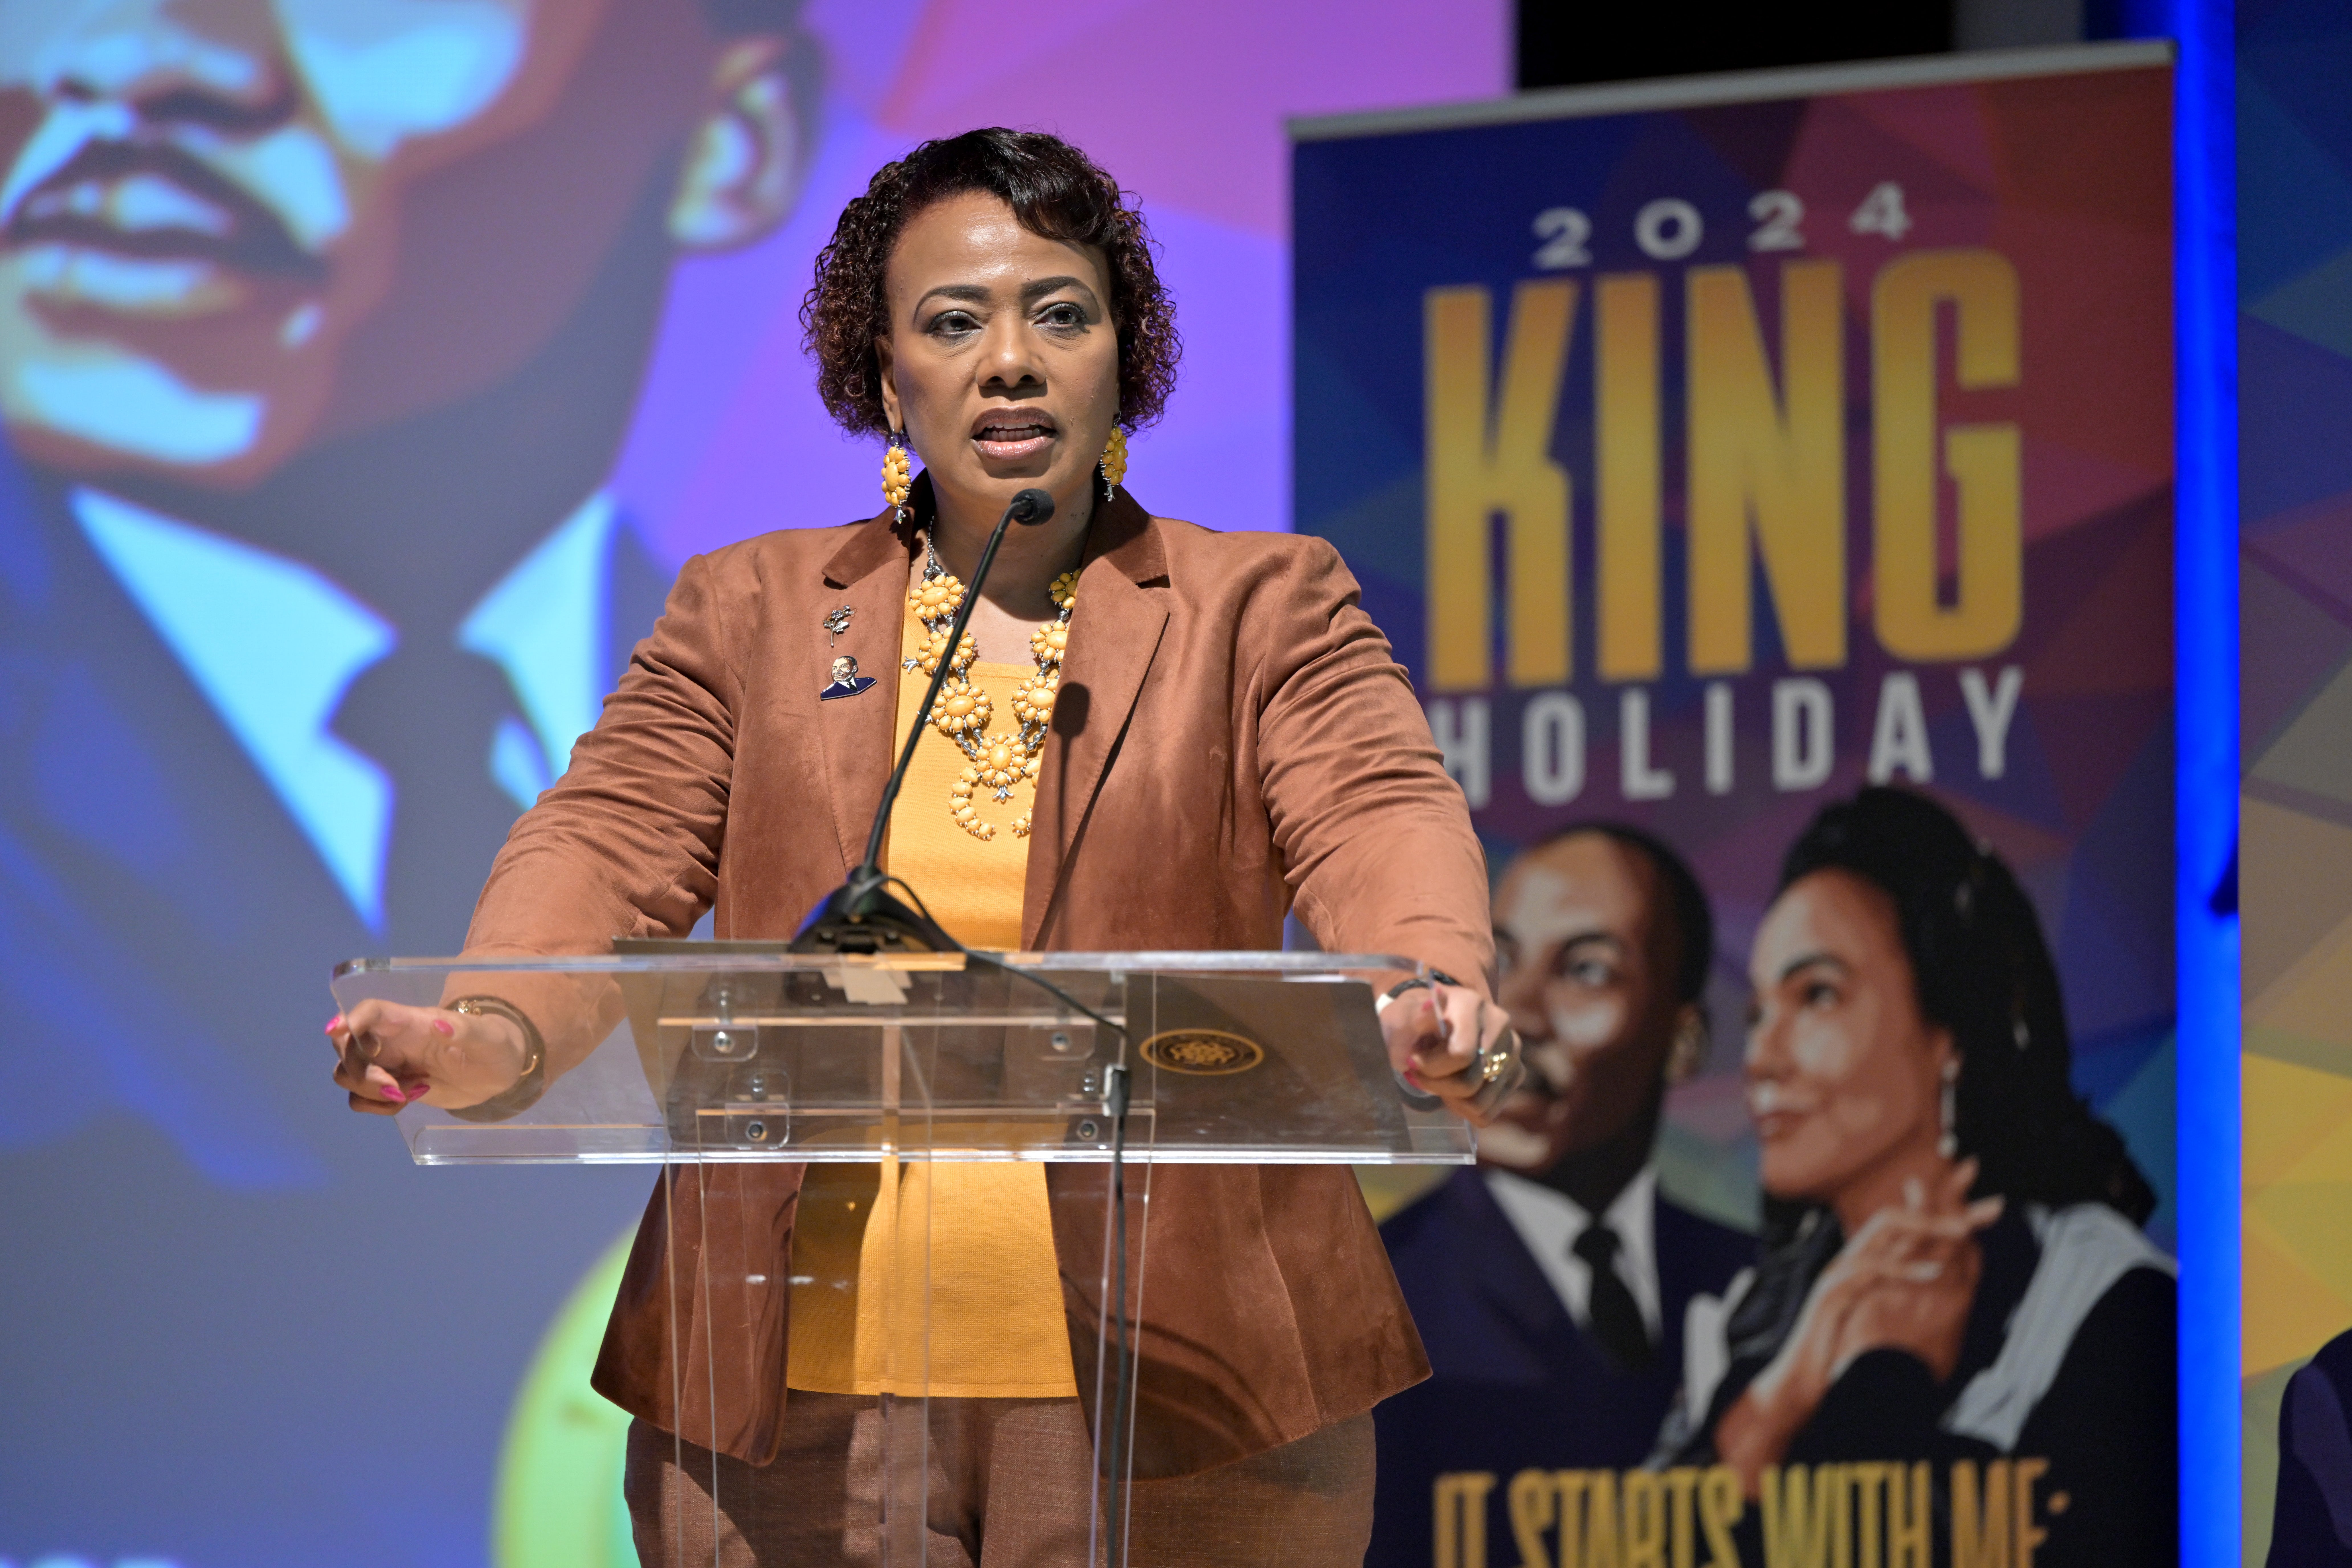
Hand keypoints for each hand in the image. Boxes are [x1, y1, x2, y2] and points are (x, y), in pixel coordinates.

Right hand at [327, 999, 529, 1116]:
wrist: (494, 1073)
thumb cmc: (492, 1047)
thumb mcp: (487, 1039)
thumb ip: (466, 1031)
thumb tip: (441, 1026)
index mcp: (411, 1021)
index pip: (371, 1012)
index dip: (349, 1018)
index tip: (335, 1031)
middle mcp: (391, 1039)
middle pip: (346, 1047)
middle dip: (362, 1072)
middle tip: (397, 1087)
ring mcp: (386, 1062)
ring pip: (347, 1075)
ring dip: (373, 1092)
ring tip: (413, 1092)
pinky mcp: (388, 1086)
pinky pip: (360, 1098)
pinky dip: (379, 1105)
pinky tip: (410, 1099)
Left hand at [1378, 980, 1520, 1126]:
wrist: (1431, 1022)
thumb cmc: (1413, 1022)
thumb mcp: (1402, 1017)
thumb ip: (1413, 1017)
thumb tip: (1431, 1004)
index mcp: (1471, 1004)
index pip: (1461, 1054)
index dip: (1431, 1068)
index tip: (1412, 1062)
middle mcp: (1499, 1023)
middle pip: (1471, 1082)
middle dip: (1439, 1086)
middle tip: (1421, 1075)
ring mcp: (1512, 1049)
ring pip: (1481, 1102)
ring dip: (1452, 1099)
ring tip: (1438, 1081)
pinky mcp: (1517, 1071)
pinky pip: (1490, 1111)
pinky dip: (1466, 1108)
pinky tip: (1453, 1089)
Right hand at [1717, 1158, 1999, 1491]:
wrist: (1798, 1386)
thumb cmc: (1838, 1359)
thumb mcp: (1875, 1322)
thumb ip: (1896, 1297)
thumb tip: (1936, 1284)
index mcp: (1862, 1265)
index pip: (1902, 1225)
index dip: (1938, 1208)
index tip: (1974, 1201)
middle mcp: (1850, 1260)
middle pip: (1900, 1216)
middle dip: (1946, 1205)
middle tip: (1992, 1205)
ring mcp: (1839, 1273)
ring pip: (1885, 1232)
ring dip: (1929, 1227)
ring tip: (1966, 1229)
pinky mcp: (1834, 1293)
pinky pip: (1872, 1270)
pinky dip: (1904, 1268)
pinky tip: (1934, 1272)